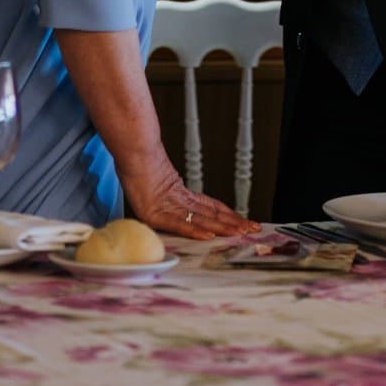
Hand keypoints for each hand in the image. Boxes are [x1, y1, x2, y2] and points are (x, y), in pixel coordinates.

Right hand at [121, 156, 259, 240]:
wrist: (132, 149)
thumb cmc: (139, 162)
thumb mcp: (155, 180)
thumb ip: (166, 189)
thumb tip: (171, 194)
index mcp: (181, 194)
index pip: (211, 207)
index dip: (229, 215)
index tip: (244, 222)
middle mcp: (180, 201)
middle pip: (212, 214)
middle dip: (233, 223)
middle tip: (253, 229)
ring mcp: (169, 207)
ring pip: (202, 219)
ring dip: (222, 228)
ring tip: (239, 233)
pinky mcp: (157, 214)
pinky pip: (179, 224)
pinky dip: (195, 231)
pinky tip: (209, 235)